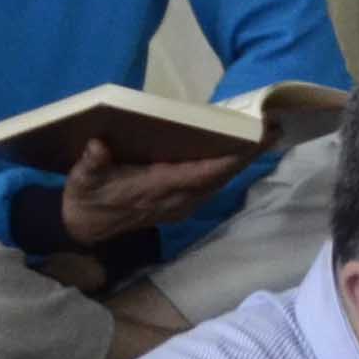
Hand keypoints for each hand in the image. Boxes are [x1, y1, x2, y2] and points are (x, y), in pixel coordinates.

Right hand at [57, 137, 248, 248]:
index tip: (253, 140)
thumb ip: (91, 163)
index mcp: (158, 188)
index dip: (231, 158)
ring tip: (266, 135)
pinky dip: (229, 168)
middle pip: (222, 176)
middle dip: (249, 155)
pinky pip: (213, 186)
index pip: (203, 173)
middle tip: (275, 129)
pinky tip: (240, 152)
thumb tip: (98, 146)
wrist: (85, 229)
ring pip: (222, 182)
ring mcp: (182, 205)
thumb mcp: (83, 179)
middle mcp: (178, 199)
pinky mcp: (182, 206)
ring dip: (243, 161)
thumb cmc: (86, 198)